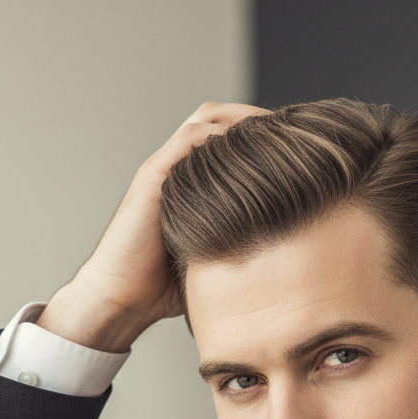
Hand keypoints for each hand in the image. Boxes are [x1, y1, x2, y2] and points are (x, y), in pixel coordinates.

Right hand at [37, 101, 268, 352]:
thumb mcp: (214, 259)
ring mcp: (163, 171)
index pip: (227, 142)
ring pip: (205, 121)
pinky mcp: (153, 179)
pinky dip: (220, 136)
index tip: (297, 148)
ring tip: (278, 128)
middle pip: (218, 120)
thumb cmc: (162, 289)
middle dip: (256, 119)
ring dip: (243, 119)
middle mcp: (176, 171)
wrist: (120, 300)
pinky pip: (189, 140)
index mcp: (190, 186)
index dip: (260, 138)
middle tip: (293, 129)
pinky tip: (250, 146)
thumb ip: (239, 246)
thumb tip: (285, 259)